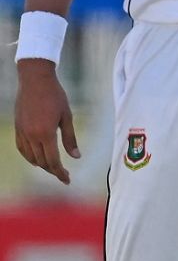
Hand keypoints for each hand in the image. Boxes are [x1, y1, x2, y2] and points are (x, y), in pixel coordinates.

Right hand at [14, 59, 79, 184]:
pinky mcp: (17, 129)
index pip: (53, 161)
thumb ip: (70, 138)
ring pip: (31, 157)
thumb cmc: (55, 96)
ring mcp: (22, 133)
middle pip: (42, 162)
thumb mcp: (67, 116)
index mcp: (46, 133)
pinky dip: (30, 157)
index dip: (60, 173)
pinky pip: (22, 149)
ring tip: (53, 168)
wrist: (35, 81)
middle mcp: (31, 136)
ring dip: (42, 165)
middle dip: (53, 171)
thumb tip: (76, 157)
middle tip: (64, 175)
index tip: (67, 180)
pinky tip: (37, 158)